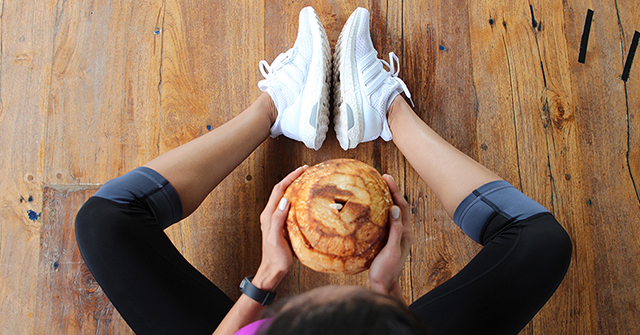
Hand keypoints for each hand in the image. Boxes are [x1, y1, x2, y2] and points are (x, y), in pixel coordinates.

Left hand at [253, 165, 307, 291]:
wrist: (273, 270)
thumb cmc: (275, 257)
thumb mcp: (277, 238)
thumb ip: (278, 219)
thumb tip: (285, 201)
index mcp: (269, 215)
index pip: (279, 190)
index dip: (289, 178)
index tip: (301, 170)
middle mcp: (271, 214)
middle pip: (281, 190)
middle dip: (292, 178)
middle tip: (305, 171)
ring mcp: (276, 219)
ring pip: (284, 197)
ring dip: (294, 187)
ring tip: (306, 181)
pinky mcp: (281, 224)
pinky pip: (289, 207)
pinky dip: (296, 198)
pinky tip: (305, 200)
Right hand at [369, 174, 413, 299]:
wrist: (383, 286)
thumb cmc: (386, 271)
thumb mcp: (391, 250)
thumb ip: (395, 230)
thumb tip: (394, 208)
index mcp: (405, 233)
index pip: (402, 207)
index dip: (395, 191)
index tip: (387, 178)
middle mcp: (402, 232)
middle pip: (399, 206)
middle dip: (392, 191)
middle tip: (383, 177)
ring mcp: (395, 236)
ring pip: (393, 213)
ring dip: (387, 199)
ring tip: (378, 187)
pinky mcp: (387, 239)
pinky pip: (385, 220)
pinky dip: (381, 210)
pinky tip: (371, 207)